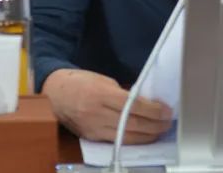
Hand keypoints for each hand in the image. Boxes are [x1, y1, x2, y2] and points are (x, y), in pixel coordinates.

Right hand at [42, 68, 172, 143]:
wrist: (55, 92)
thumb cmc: (80, 82)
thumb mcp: (104, 81)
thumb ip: (123, 93)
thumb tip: (144, 104)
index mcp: (101, 94)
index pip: (133, 106)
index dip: (153, 110)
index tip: (166, 111)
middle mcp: (96, 113)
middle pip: (132, 124)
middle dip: (154, 125)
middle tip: (167, 122)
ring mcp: (93, 128)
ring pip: (126, 137)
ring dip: (147, 136)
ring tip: (159, 131)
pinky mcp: (91, 137)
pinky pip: (116, 141)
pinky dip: (132, 140)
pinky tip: (142, 137)